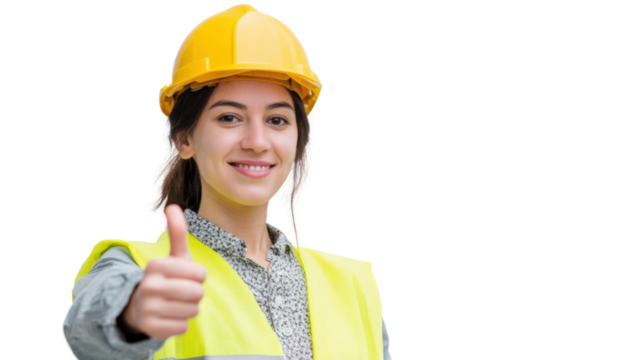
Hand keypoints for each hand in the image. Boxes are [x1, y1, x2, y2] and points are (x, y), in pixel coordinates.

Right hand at [121, 204, 206, 340]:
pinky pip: (184, 327)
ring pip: (192, 311)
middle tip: (182, 292)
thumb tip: (173, 206)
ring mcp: (148, 309)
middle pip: (197, 293)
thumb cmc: (166, 278)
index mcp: (156, 265)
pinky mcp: (151, 329)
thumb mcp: (173, 256)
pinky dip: (181, 323)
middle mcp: (149, 286)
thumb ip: (177, 233)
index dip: (199, 277)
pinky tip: (170, 317)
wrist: (140, 307)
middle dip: (195, 294)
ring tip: (176, 304)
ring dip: (189, 309)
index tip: (186, 277)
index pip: (200, 274)